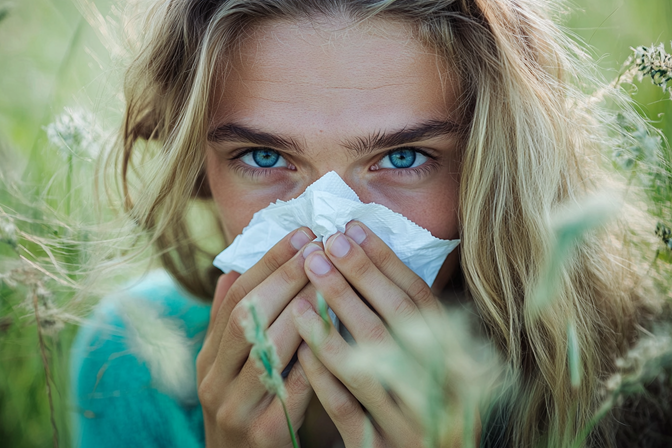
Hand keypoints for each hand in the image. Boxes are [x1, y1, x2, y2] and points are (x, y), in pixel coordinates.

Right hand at [197, 227, 316, 447]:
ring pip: (267, 347)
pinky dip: (314, 357)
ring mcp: (236, 408)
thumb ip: (231, 325)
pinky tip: (336, 332)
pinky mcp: (265, 435)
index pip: (235, 297)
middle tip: (319, 247)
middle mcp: (214, 380)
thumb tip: (230, 272)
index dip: (268, 262)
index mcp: (209, 358)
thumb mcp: (230, 370)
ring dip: (301, 309)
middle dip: (285, 277)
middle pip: (247, 316)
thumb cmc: (248, 411)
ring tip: (331, 279)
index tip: (302, 234)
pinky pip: (293, 388)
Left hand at [291, 222, 453, 446]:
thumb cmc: (426, 406)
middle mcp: (440, 389)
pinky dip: (323, 373)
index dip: (385, 261)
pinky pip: (346, 408)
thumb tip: (372, 257)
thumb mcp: (435, 365)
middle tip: (323, 246)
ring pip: (368, 364)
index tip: (353, 228)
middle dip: (356, 279)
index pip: (419, 299)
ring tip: (302, 287)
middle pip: (395, 322)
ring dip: (333, 320)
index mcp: (457, 360)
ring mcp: (410, 422)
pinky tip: (301, 343)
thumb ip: (415, 324)